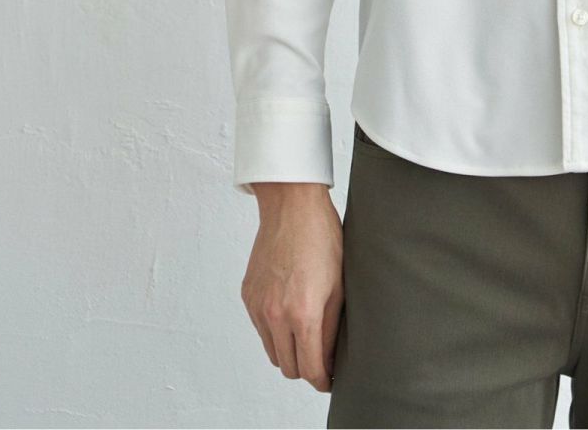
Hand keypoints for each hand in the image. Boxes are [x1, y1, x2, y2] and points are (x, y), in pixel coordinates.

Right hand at [241, 184, 344, 392]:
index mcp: (303, 314)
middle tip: (322, 357)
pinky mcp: (248, 296)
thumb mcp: (339, 284)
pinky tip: (290, 311)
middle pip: (289, 367)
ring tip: (307, 333)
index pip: (310, 368)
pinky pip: (260, 329)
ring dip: (289, 351)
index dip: (323, 380)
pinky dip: (274, 330)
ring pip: (272, 352)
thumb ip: (332, 327)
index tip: (330, 380)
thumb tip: (331, 357)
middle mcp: (275, 316)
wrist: (292, 207)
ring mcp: (258, 306)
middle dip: (306, 367)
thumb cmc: (322, 238)